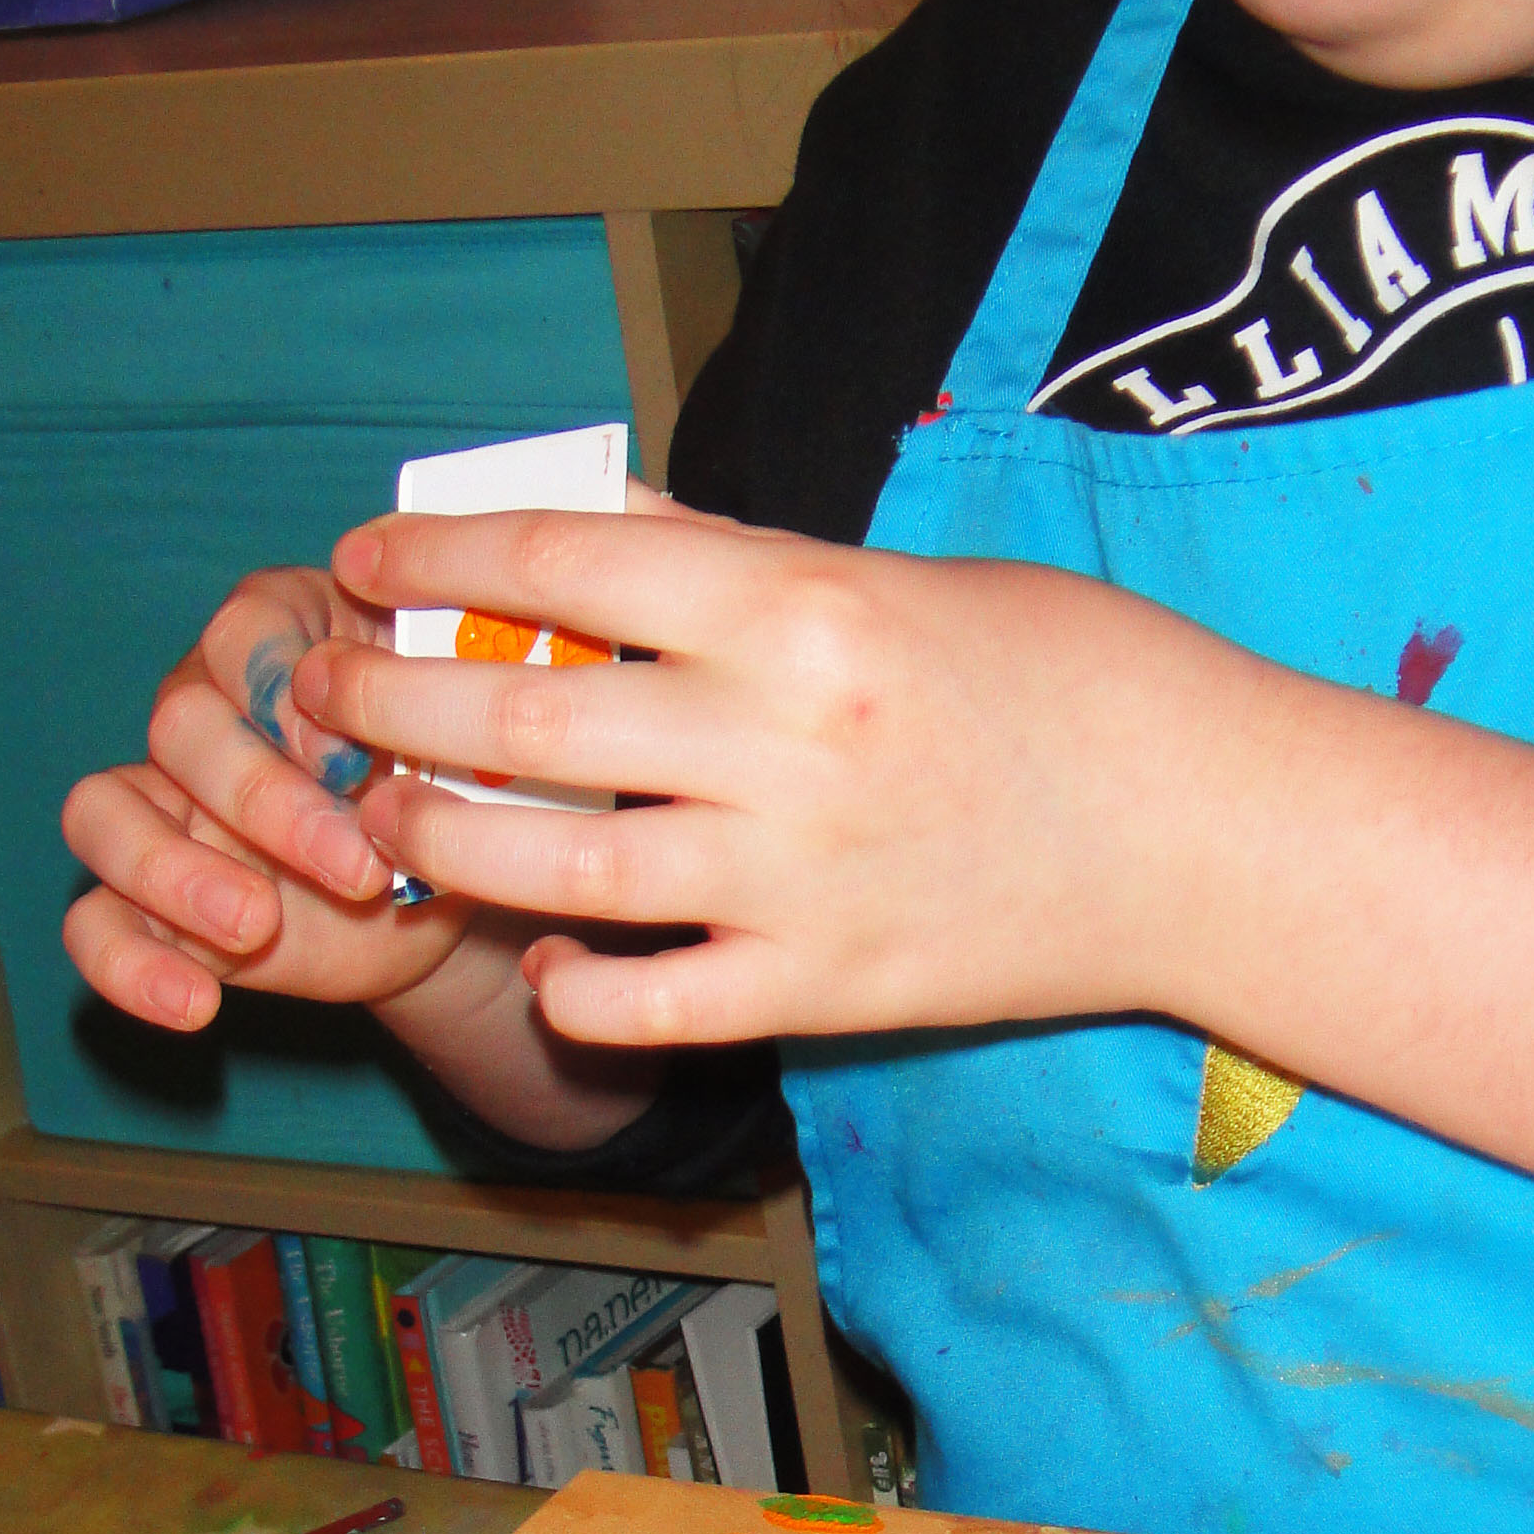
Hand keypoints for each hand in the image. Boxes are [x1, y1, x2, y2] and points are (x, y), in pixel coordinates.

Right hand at [62, 565, 473, 1031]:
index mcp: (284, 640)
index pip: (245, 632)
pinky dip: (128, 965)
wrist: (442, 891)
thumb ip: (436, 717)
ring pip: (102, 812)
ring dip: (173, 871)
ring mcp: (161, 804)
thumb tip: (429, 713)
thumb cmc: (451, 785)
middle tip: (356, 869)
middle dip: (265, 800)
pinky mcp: (147, 901)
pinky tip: (194, 1004)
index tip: (354, 761)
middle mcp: (203, 707)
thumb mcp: (459, 741)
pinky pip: (91, 923)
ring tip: (256, 923)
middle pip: (180, 723)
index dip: (287, 692)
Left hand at [297, 493, 1241, 1043]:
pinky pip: (649, 1006)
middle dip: (386, 699)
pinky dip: (576, 992)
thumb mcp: (904, 576)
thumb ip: (741, 562)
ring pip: (548, 872)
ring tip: (393, 820)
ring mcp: (796, 877)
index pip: (567, 559)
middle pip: (519, 716)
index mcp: (803, 607)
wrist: (1206, 833)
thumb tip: (591, 527)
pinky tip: (549, 967)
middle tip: (327, 691)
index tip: (361, 562)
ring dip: (440, 841)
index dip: (436, 555)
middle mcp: (782, 738)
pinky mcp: (826, 990)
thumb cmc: (1067, 678)